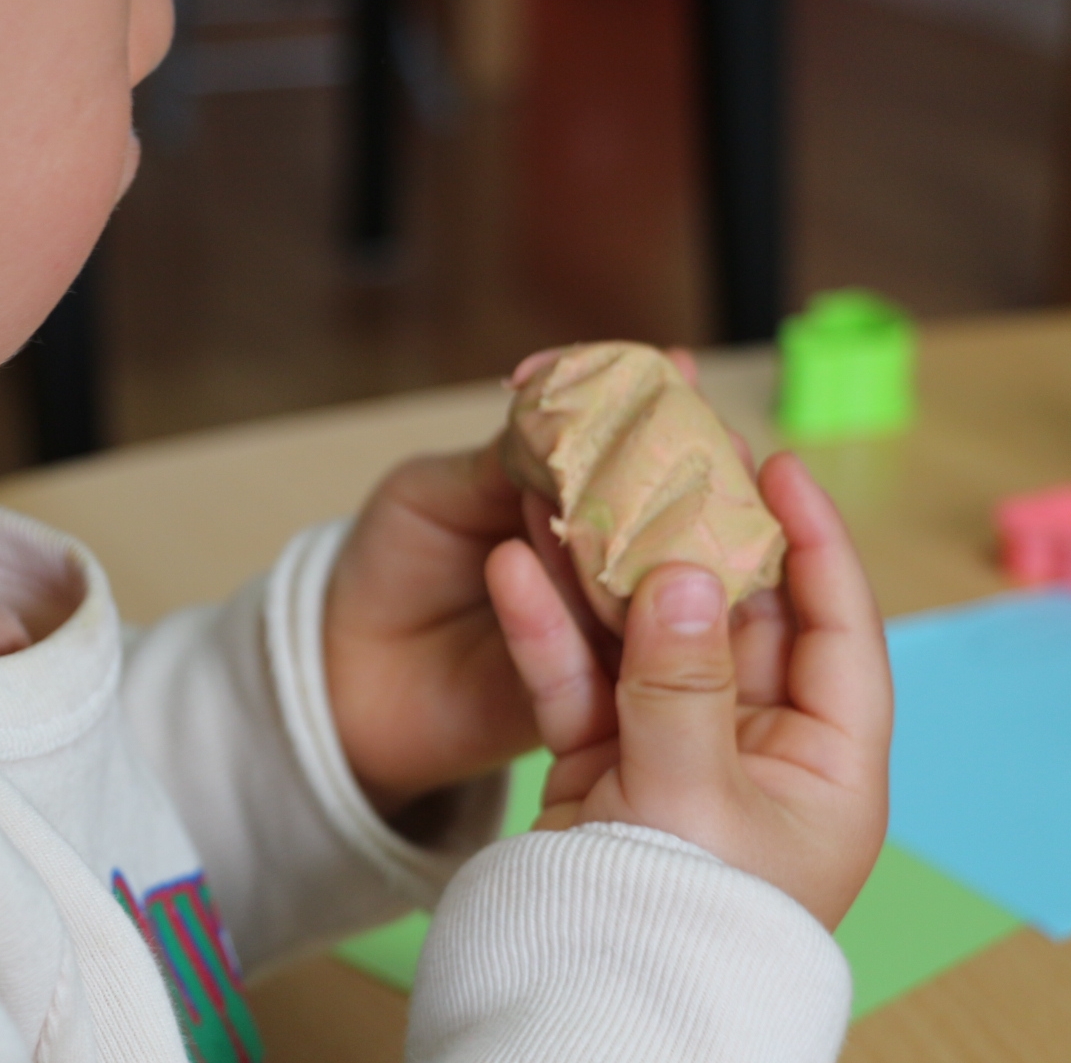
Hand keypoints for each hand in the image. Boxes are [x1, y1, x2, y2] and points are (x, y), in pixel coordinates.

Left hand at [321, 348, 709, 824]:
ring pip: (659, 584)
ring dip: (688, 544)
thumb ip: (504, 463)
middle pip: (668, 515)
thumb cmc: (391, 565)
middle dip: (700, 473)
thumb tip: (571, 411)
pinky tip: (653, 578)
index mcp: (563, 500)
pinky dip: (635, 616)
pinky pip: (616, 654)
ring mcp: (600, 629)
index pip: (625, 449)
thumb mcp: (437, 492)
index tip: (679, 373)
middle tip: (728, 440)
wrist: (342, 668)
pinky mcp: (589, 697)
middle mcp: (597, 563)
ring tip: (713, 501)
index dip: (655, 412)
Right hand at [487, 452, 890, 927]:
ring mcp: (673, 762)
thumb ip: (684, 681)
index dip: (815, 545)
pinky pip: (578, 685)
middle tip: (665, 465)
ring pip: (643, 645)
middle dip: (692, 542)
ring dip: (604, 575)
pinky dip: (548, 633)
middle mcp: (755, 758)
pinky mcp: (599, 773)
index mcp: (823, 772)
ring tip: (574, 495)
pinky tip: (517, 569)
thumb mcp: (692, 798)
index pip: (837, 633)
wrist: (584, 1011)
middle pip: (732, 625)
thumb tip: (686, 574)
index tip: (782, 468)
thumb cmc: (678, 928)